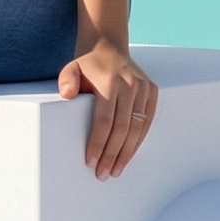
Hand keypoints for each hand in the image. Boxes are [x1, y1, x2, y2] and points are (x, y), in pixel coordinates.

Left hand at [58, 39, 157, 178]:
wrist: (108, 46)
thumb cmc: (87, 64)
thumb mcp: (71, 68)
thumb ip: (66, 80)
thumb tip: (66, 95)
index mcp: (110, 82)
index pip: (104, 120)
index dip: (97, 143)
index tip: (90, 161)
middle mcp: (130, 85)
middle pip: (122, 129)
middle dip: (112, 154)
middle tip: (103, 174)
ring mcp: (144, 88)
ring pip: (137, 128)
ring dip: (127, 153)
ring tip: (115, 170)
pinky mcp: (153, 92)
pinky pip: (147, 122)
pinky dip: (138, 141)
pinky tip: (128, 155)